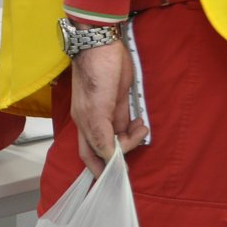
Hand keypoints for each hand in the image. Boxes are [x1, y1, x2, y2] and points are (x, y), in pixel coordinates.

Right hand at [68, 37, 147, 175]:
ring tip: (142, 129)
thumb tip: (109, 159)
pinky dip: (134, 129)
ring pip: (118, 137)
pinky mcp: (118, 103)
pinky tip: (141, 123)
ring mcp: (106, 112)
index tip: (116, 180)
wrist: (103, 45)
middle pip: (106, 148)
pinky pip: (125, 124)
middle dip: (120, 155)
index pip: (90, 155)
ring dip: (131, 140)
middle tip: (136, 146)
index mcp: (85, 124)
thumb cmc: (97, 74)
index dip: (100, 170)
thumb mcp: (97, 109)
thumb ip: (100, 136)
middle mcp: (94, 122)